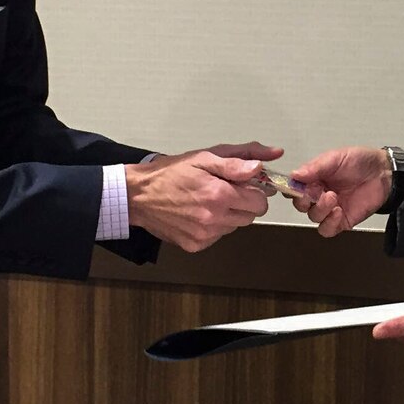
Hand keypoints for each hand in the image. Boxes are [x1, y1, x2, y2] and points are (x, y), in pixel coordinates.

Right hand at [126, 143, 278, 252]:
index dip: (255, 191)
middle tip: (224, 190)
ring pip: (235, 226)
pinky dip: (214, 226)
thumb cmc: (171, 173)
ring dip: (229, 214)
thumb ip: (238, 161)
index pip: (260, 202)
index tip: (245, 184)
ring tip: (207, 200)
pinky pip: (218, 236)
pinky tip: (198, 213)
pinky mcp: (195, 245)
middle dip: (243, 203)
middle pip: (251, 216)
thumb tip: (264, 163)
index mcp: (219, 195)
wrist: (139, 195)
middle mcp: (214, 219)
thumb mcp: (204, 158)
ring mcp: (204, 235)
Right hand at [286, 145, 393, 237]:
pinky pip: (327, 229)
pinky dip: (329, 223)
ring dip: (320, 209)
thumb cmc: (360, 161)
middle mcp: (319, 194)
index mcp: (313, 178)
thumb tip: (294, 175)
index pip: (294, 188)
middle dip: (305, 200)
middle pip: (300, 205)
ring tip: (333, 197)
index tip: (297, 187)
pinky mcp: (341, 221)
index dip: (292, 189)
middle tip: (315, 192)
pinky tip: (338, 211)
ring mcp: (330, 209)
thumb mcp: (335, 158)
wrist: (384, 173)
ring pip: (313, 217)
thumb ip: (315, 168)